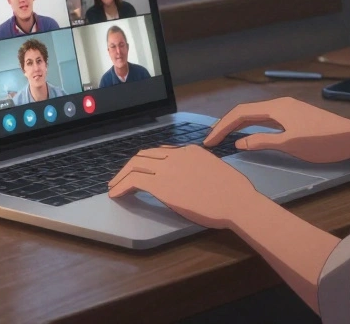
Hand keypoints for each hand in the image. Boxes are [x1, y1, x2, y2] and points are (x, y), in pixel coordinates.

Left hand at [108, 145, 258, 228]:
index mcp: (191, 150)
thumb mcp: (216, 171)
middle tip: (122, 177)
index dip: (148, 161)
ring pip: (135, 165)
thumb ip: (201, 169)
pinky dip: (121, 186)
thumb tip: (194, 178)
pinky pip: (134, 181)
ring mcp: (168, 168)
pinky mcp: (161, 184)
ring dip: (121, 176)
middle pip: (144, 155)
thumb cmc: (234, 191)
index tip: (142, 170)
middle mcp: (177, 155)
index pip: (162, 152)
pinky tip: (116, 194)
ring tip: (114, 186)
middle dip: (130, 166)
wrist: (235, 199)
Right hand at [203, 97, 349, 163]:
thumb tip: (239, 143)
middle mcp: (280, 104)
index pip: (241, 113)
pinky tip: (250, 135)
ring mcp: (289, 109)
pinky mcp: (295, 116)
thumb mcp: (290, 145)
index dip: (223, 126)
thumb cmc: (322, 141)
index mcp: (277, 107)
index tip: (209, 141)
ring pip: (257, 115)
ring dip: (239, 125)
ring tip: (225, 138)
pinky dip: (253, 126)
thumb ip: (263, 142)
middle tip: (212, 140)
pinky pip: (267, 119)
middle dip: (227, 124)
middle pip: (247, 111)